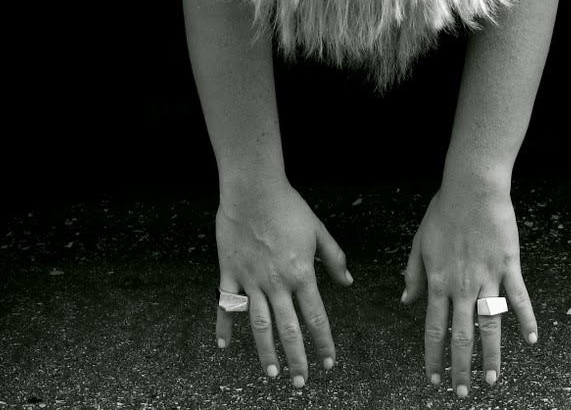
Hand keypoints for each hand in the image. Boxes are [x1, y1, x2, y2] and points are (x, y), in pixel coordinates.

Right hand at [215, 175, 352, 384]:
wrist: (254, 188)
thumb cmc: (288, 205)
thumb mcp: (317, 230)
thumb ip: (333, 257)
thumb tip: (347, 281)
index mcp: (301, 273)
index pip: (316, 317)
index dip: (324, 342)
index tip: (329, 362)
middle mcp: (277, 282)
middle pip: (289, 329)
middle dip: (297, 359)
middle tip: (300, 383)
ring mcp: (251, 279)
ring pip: (259, 325)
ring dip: (266, 352)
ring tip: (272, 374)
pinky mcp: (230, 272)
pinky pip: (226, 304)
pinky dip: (224, 325)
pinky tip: (223, 345)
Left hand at [401, 177, 537, 394]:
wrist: (472, 186)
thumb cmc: (444, 210)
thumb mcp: (420, 241)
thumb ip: (413, 273)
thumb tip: (407, 301)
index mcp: (439, 281)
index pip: (434, 328)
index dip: (434, 356)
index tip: (434, 378)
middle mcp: (462, 285)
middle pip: (461, 335)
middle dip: (461, 367)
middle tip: (462, 392)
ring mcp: (487, 277)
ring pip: (490, 324)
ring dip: (491, 355)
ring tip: (492, 381)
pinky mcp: (508, 265)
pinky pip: (518, 297)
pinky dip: (526, 319)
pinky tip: (531, 340)